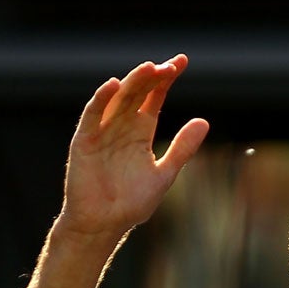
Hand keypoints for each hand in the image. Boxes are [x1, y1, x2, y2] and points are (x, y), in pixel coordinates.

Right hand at [57, 54, 209, 248]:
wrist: (105, 224)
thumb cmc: (132, 202)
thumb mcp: (164, 173)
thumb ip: (182, 148)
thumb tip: (204, 122)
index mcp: (140, 133)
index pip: (154, 98)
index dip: (166, 80)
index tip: (181, 62)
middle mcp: (121, 127)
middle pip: (138, 94)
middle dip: (153, 78)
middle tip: (170, 65)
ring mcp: (102, 132)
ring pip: (118, 100)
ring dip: (132, 83)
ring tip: (149, 68)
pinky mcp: (84, 141)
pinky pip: (92, 116)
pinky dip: (102, 99)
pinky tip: (115, 86)